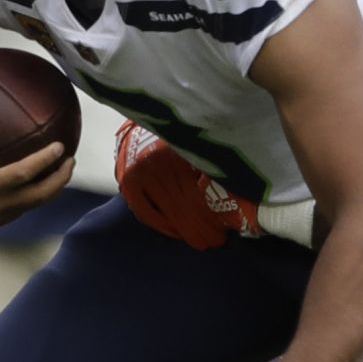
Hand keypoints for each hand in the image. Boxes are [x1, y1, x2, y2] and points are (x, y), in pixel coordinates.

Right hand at [0, 83, 72, 228]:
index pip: (24, 174)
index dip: (45, 162)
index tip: (61, 147)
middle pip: (39, 196)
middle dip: (60, 179)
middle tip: (71, 160)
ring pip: (32, 205)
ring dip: (51, 189)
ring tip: (63, 170)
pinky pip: (21, 210)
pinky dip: (34, 197)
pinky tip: (40, 181)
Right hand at [114, 120, 258, 248]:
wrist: (149, 119)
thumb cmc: (181, 134)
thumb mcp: (197, 143)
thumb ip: (210, 163)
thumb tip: (235, 191)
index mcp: (178, 152)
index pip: (196, 193)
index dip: (210, 214)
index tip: (224, 229)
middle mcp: (157, 162)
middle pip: (184, 205)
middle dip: (202, 227)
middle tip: (215, 241)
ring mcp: (139, 174)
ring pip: (167, 211)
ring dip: (185, 230)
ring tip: (200, 242)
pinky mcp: (127, 182)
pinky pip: (145, 211)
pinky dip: (161, 225)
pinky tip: (176, 234)